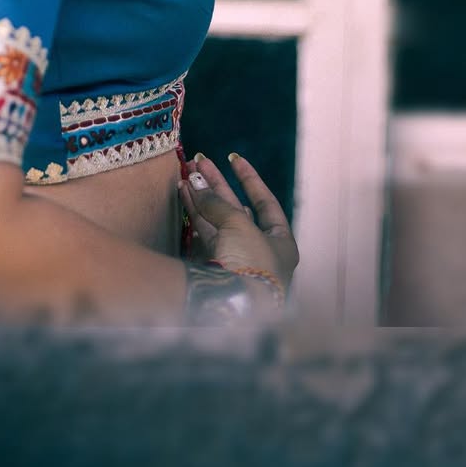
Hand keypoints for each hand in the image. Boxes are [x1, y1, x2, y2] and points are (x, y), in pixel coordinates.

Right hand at [179, 152, 298, 290]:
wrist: (232, 308)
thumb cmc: (249, 264)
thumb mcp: (239, 225)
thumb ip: (217, 202)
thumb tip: (196, 182)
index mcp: (280, 242)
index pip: (266, 202)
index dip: (250, 179)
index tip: (234, 158)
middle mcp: (260, 250)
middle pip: (237, 208)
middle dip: (218, 185)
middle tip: (201, 161)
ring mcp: (235, 259)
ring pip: (218, 220)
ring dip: (203, 196)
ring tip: (188, 173)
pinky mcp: (214, 267)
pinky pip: (205, 232)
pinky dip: (194, 213)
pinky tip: (185, 193)